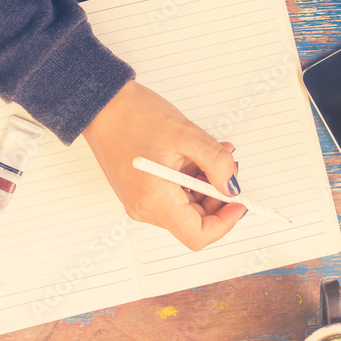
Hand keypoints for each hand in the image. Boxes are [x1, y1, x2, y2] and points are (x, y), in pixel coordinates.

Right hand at [81, 80, 245, 249]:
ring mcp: (139, 201)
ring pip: (185, 207)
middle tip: (226, 169)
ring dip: (203, 186)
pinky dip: (188, 181)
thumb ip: (216, 163)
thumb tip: (231, 185)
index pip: (197, 235)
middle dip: (216, 197)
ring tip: (208, 155)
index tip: (238, 203)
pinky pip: (171, 196)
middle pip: (193, 221)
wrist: (102, 105)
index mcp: (154, 200)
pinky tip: (192, 158)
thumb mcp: (186, 135)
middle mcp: (144, 208)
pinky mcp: (138, 192)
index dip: (224, 222)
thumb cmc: (132, 116)